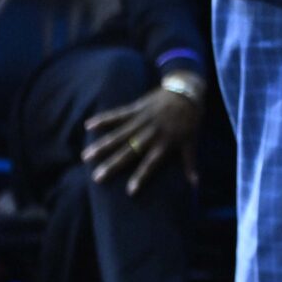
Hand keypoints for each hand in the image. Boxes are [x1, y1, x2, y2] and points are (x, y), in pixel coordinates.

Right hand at [81, 73, 204, 194]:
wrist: (187, 90)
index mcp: (164, 143)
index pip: (151, 164)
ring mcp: (142, 120)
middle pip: (129, 151)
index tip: (129, 192)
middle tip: (97, 177)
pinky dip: (103, 119)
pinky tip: (88, 125)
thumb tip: (195, 185)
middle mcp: (150, 133)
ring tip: (86, 156)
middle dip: (112, 165)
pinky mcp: (136, 108)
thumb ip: (190, 163)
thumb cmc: (190, 119)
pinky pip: (117, 114)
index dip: (141, 177)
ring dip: (102, 145)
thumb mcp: (191, 141)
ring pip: (118, 135)